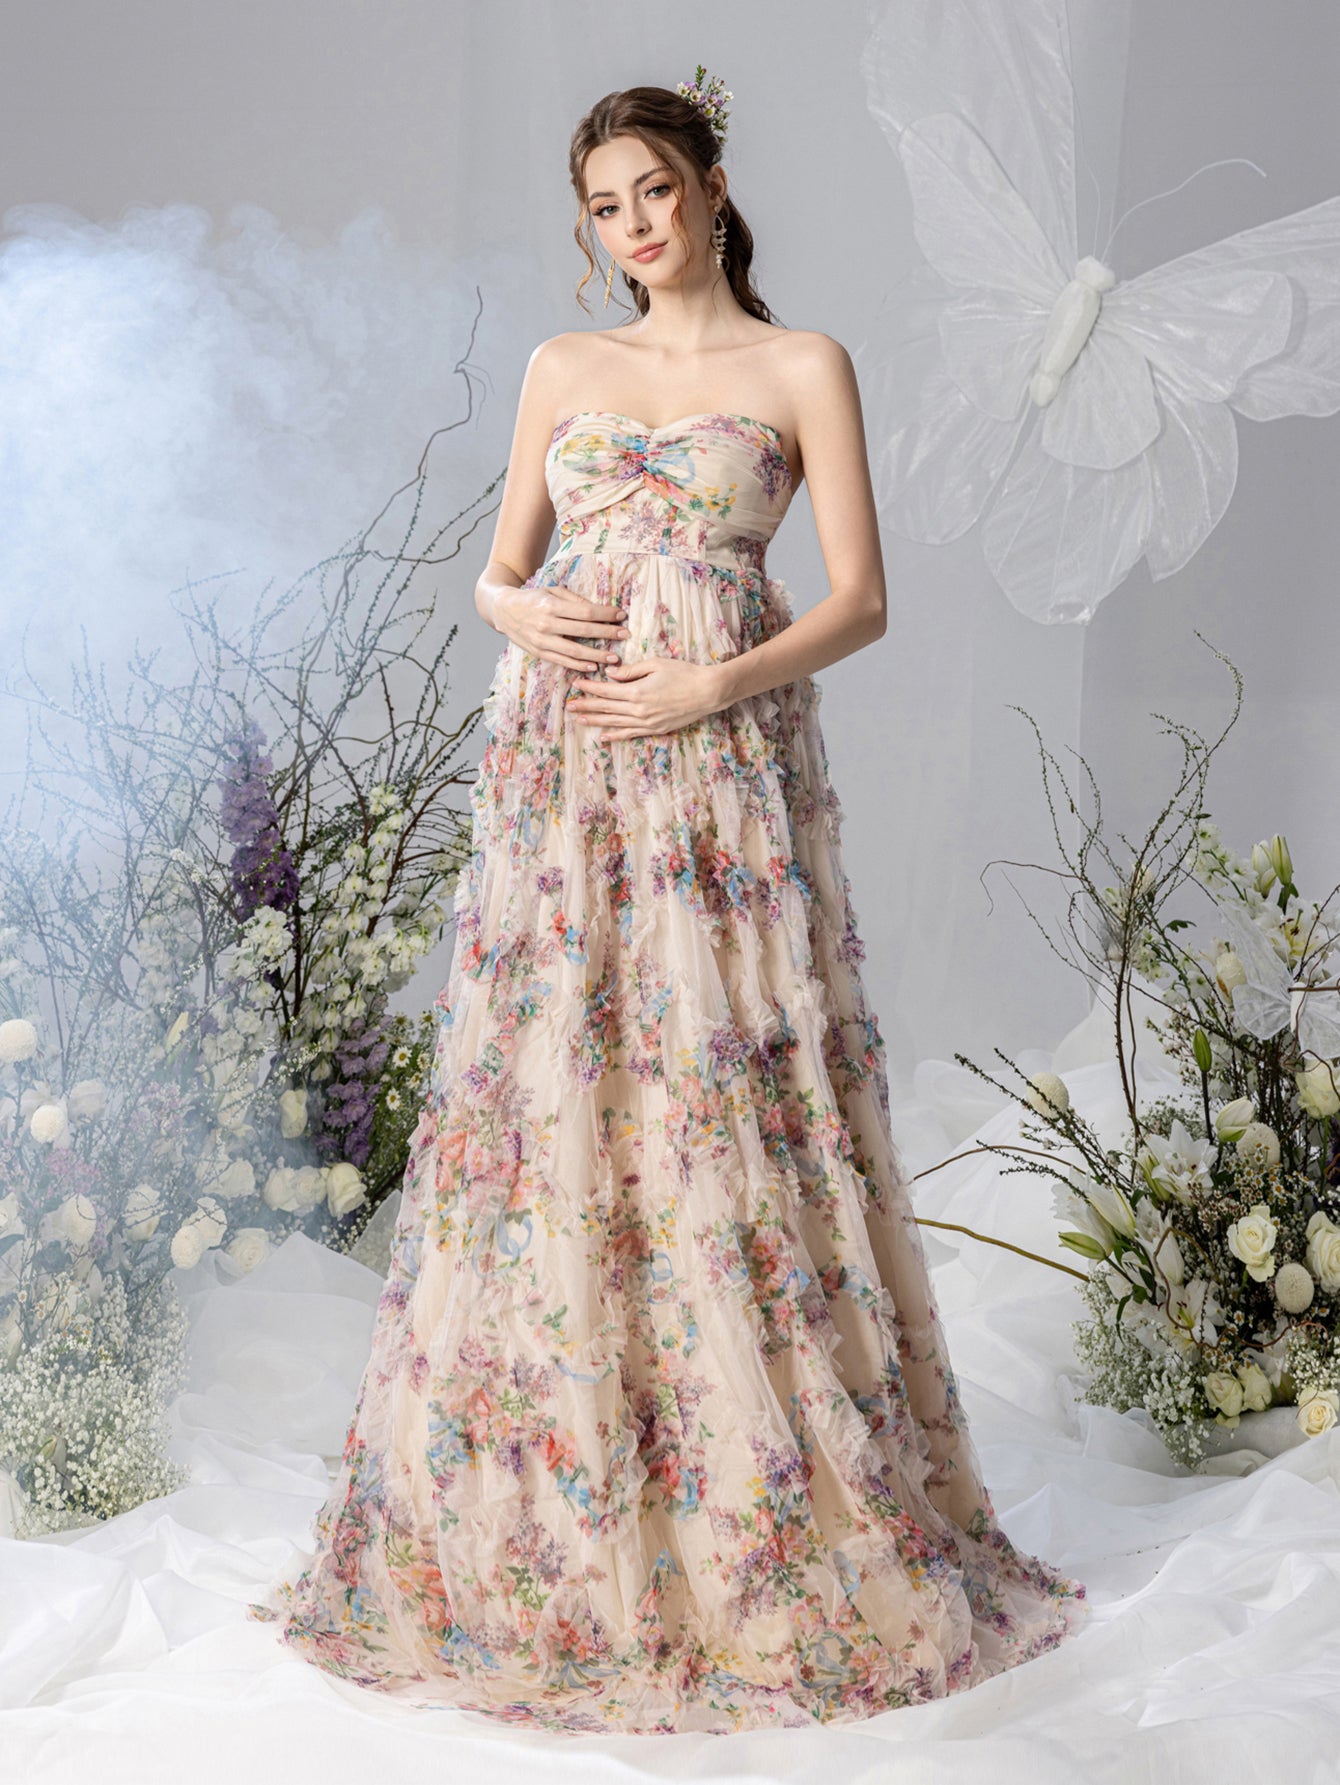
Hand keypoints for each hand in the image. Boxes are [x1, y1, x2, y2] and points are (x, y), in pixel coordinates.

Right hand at [495, 584, 628, 673]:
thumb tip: (597, 610)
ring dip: (596, 655)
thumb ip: (574, 600)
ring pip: (574, 651)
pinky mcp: (538, 652)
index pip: (585, 611)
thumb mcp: (552, 591)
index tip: (621, 615)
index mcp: (551, 605)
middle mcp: (546, 624)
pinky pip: (562, 661)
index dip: (605, 614)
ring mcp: (542, 640)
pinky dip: (579, 665)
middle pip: (583, 630)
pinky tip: (593, 666)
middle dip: (607, 633)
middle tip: (625, 635)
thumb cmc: (533, 598)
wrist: (504, 610)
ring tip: (614, 658)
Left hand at [565, 655, 730, 741]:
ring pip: (615, 723)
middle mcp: (638, 710)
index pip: (606, 691)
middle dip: (586, 706)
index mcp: (637, 692)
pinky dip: (616, 735)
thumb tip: (611, 674)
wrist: (707, 692)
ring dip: (596, 721)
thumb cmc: (684, 673)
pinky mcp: (655, 729)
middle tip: (569, 706)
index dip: (589, 688)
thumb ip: (631, 671)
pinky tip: (604, 736)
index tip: (576, 685)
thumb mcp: (656, 664)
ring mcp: (647, 723)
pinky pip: (630, 734)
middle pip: (606, 709)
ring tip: (579, 720)